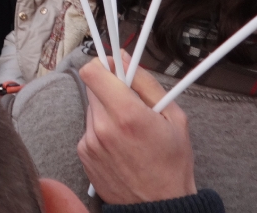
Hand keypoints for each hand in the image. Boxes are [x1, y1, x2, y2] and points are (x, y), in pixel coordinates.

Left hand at [77, 52, 195, 204]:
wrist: (158, 206)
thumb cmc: (171, 165)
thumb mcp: (173, 118)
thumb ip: (146, 83)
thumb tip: (126, 58)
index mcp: (127, 115)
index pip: (91, 72)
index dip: (102, 65)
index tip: (115, 68)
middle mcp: (103, 126)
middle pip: (93, 88)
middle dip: (110, 90)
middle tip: (130, 102)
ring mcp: (89, 140)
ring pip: (92, 108)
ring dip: (106, 111)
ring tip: (129, 130)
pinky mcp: (83, 152)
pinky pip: (89, 127)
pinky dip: (102, 130)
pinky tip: (120, 145)